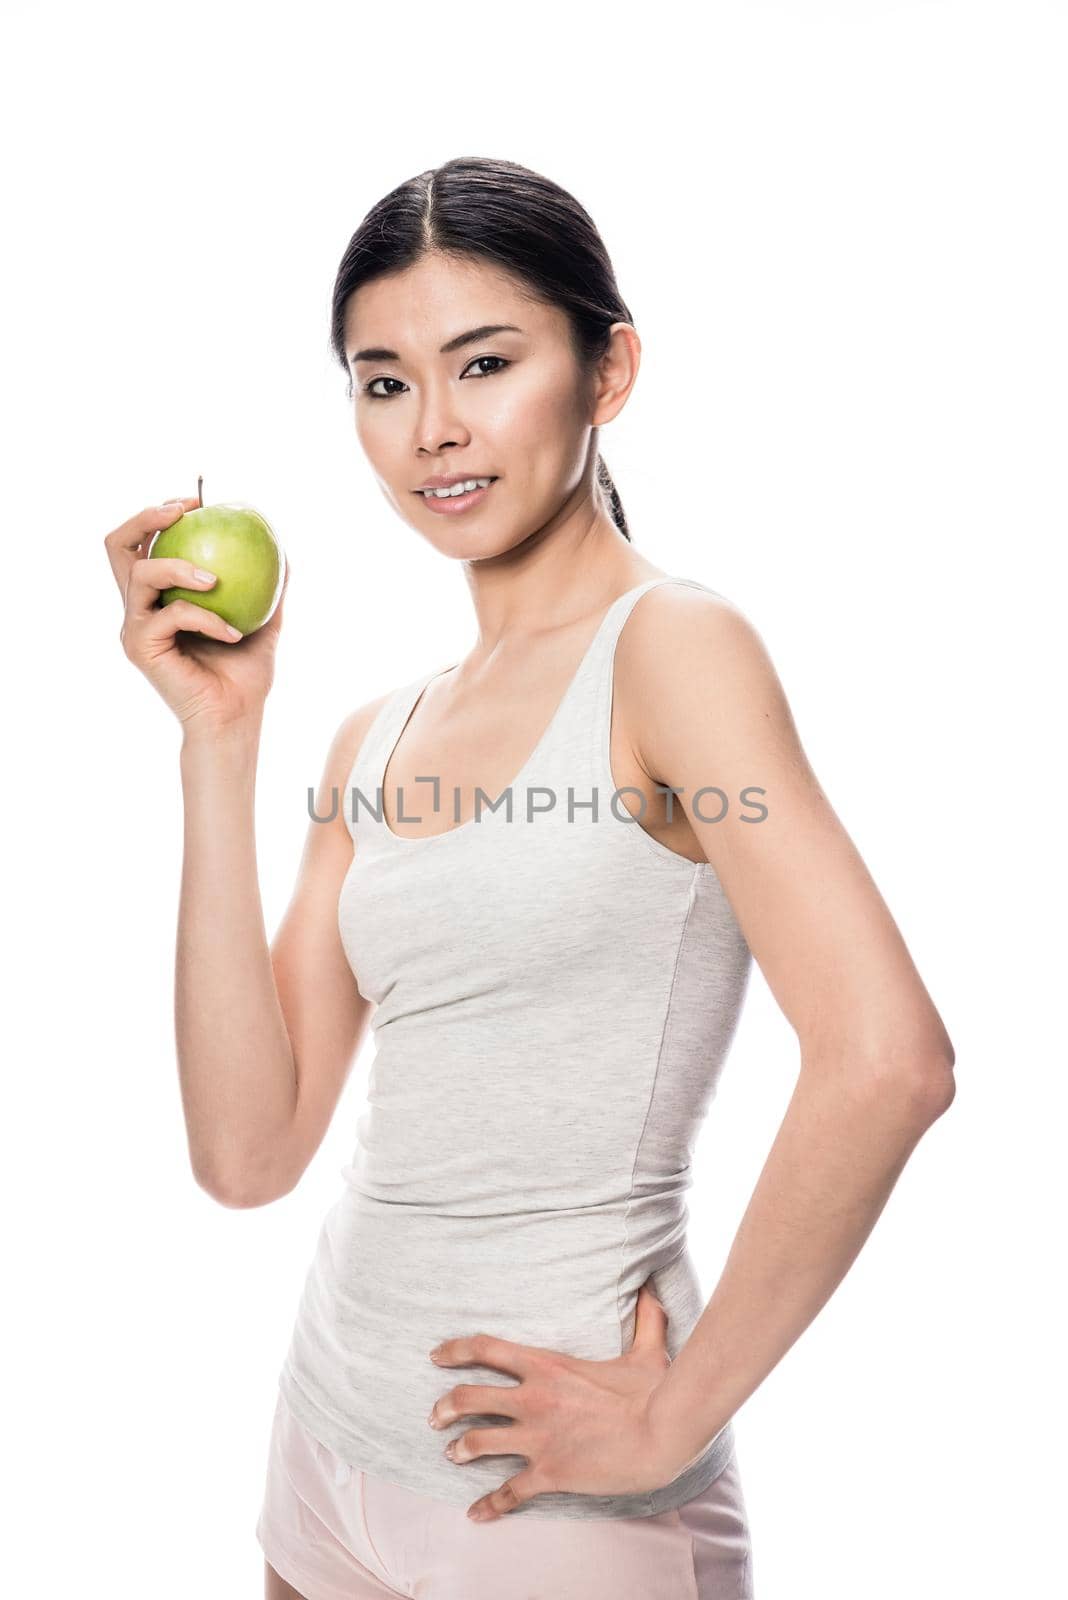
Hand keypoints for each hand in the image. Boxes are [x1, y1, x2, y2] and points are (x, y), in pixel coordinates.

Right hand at [105, 497, 289, 736]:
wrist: (234, 718)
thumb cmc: (245, 675)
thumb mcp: (265, 621)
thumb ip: (269, 585)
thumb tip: (283, 546)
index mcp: (160, 597)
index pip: (144, 543)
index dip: (161, 512)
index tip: (198, 502)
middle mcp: (139, 607)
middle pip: (116, 546)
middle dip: (146, 518)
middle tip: (183, 512)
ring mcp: (134, 626)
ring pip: (140, 574)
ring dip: (180, 566)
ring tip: (217, 579)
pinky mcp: (139, 647)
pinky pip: (172, 614)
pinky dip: (207, 618)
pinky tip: (233, 632)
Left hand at [427, 1280, 690, 1522]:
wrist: (661, 1435)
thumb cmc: (653, 1392)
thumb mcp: (647, 1349)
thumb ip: (645, 1318)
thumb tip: (653, 1288)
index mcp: (547, 1365)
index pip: (486, 1349)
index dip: (455, 1350)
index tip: (436, 1355)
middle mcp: (533, 1399)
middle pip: (469, 1397)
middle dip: (445, 1406)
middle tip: (435, 1416)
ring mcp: (537, 1438)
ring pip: (477, 1442)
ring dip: (459, 1449)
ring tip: (451, 1454)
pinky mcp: (548, 1473)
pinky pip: (508, 1492)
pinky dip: (489, 1505)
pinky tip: (475, 1514)